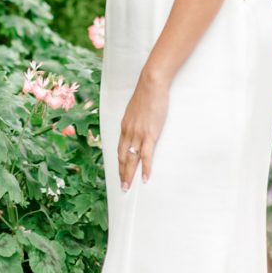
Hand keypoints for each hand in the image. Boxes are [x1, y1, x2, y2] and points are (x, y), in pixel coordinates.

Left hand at [118, 72, 169, 190]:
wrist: (151, 85)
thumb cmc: (146, 95)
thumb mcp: (135, 110)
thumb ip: (135, 120)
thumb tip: (137, 126)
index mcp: (125, 126)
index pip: (120, 148)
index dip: (120, 162)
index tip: (120, 172)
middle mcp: (128, 132)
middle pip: (123, 157)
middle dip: (122, 173)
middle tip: (122, 186)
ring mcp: (138, 134)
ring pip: (131, 159)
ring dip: (129, 174)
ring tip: (128, 187)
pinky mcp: (150, 134)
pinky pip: (146, 155)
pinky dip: (146, 168)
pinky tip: (145, 178)